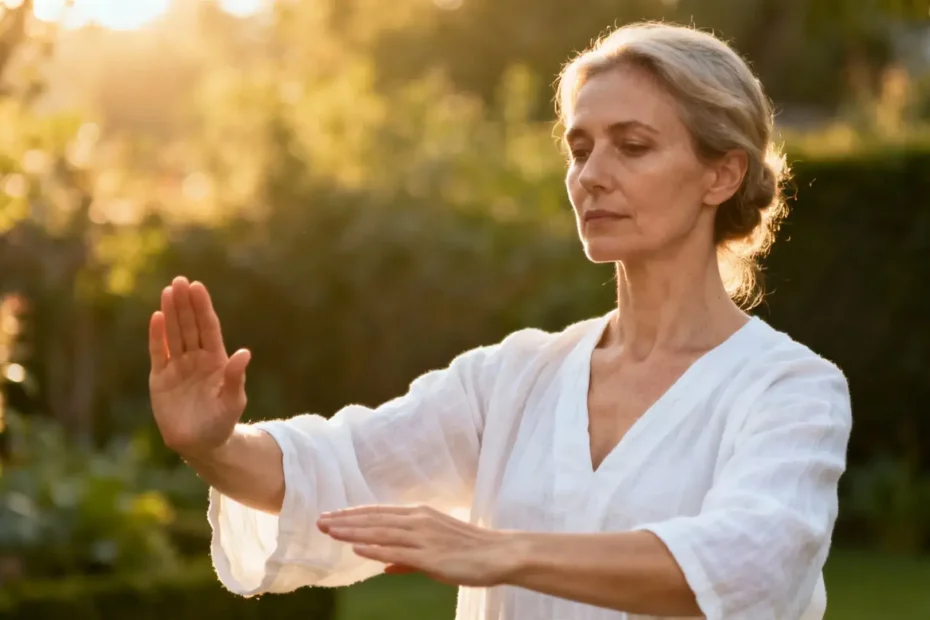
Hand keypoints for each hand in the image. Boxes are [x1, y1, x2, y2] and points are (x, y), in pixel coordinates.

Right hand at [148, 276, 250, 457]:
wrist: (201, 444)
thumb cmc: (221, 421)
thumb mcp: (233, 400)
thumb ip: (236, 377)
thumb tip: (245, 353)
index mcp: (216, 360)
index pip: (208, 328)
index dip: (203, 308)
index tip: (198, 287)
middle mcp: (196, 358)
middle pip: (190, 326)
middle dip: (185, 303)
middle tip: (180, 280)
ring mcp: (177, 366)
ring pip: (174, 334)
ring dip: (171, 313)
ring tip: (168, 291)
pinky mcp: (160, 378)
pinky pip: (158, 353)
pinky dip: (157, 336)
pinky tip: (156, 318)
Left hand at [317, 505, 519, 586]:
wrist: (500, 554)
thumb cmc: (470, 551)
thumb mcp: (435, 549)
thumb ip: (408, 557)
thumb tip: (385, 565)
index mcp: (420, 515)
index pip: (378, 513)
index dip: (353, 515)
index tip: (330, 516)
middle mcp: (419, 521)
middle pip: (375, 519)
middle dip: (345, 520)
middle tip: (319, 521)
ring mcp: (424, 537)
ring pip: (381, 532)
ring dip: (353, 531)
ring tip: (330, 531)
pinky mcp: (431, 556)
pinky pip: (398, 551)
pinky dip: (376, 549)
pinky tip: (357, 549)